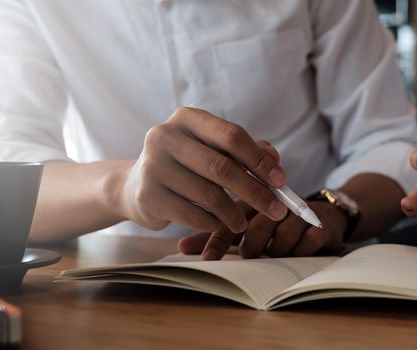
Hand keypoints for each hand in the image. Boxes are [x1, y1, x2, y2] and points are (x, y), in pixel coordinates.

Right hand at [110, 107, 288, 233]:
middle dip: (255, 191)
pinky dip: (212, 223)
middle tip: (277, 210)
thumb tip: (275, 159)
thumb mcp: (213, 150)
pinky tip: (220, 225)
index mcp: (187, 118)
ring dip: (234, 213)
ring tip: (243, 223)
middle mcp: (165, 136)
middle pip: (222, 167)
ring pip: (209, 194)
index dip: (259, 160)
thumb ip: (245, 151)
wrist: (135, 186)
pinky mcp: (148, 195)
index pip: (231, 135)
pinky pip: (192, 215)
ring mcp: (153, 165)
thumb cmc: (186, 165)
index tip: (281, 181)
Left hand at [177, 200, 346, 259]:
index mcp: (251, 199)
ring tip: (276, 254)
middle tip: (250, 256)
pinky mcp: (319, 222)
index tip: (207, 259)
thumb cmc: (274, 223)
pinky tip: (298, 252)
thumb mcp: (246, 227)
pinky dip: (300, 251)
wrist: (322, 215)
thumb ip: (217, 235)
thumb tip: (181, 248)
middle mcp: (274, 202)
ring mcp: (298, 212)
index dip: (218, 240)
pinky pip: (307, 241)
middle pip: (257, 226)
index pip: (231, 219)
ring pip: (282, 237)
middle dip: (251, 246)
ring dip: (276, 251)